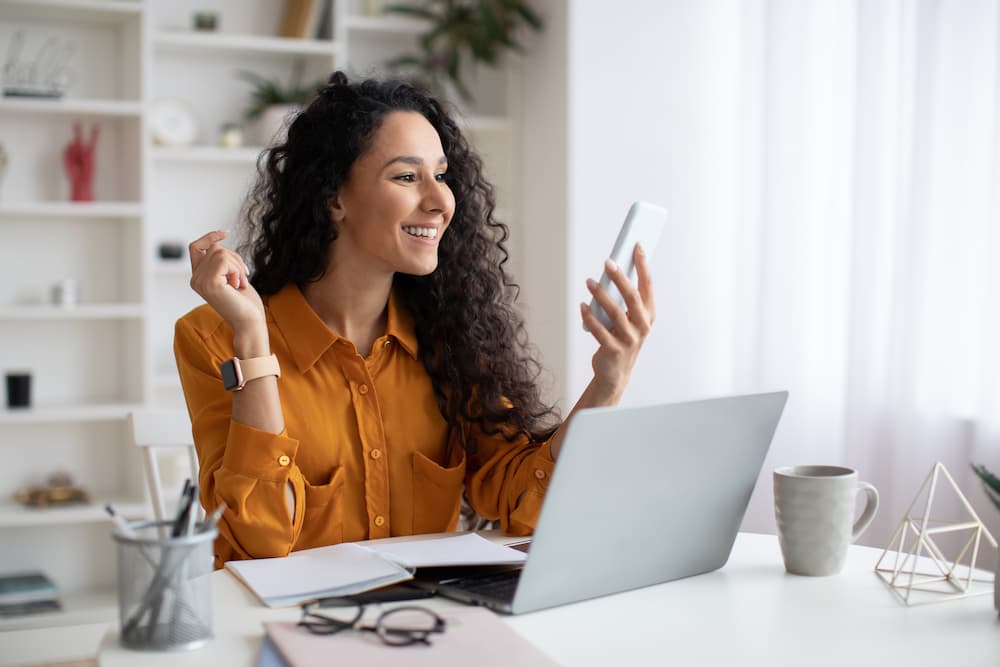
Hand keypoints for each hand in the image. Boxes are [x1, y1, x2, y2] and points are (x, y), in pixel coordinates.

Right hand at [188, 230, 264, 334]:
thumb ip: (223, 262)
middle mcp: (195, 279)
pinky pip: (224, 260)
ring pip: (220, 252)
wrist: (249, 322)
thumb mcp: (232, 276)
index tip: (226, 232)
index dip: (210, 237)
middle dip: (235, 258)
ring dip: (238, 266)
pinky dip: (237, 269)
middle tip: (242, 279)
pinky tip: (238, 285)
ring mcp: (200, 281)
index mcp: (198, 278)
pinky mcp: (209, 283)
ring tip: (240, 284)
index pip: (195, 247)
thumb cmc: (245, 302)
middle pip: (214, 248)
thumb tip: (218, 243)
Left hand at [579, 245, 655, 402]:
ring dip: (601, 294)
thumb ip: (625, 299)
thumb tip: (613, 270)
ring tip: (589, 282)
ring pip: (615, 312)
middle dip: (620, 277)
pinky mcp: (613, 349)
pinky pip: (599, 329)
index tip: (637, 246)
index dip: (643, 265)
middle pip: (632, 297)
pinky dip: (589, 316)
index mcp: (649, 314)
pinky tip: (582, 305)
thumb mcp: (629, 319)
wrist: (615, 372)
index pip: (648, 285)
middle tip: (608, 262)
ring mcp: (629, 339)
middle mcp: (642, 326)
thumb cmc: (621, 338)